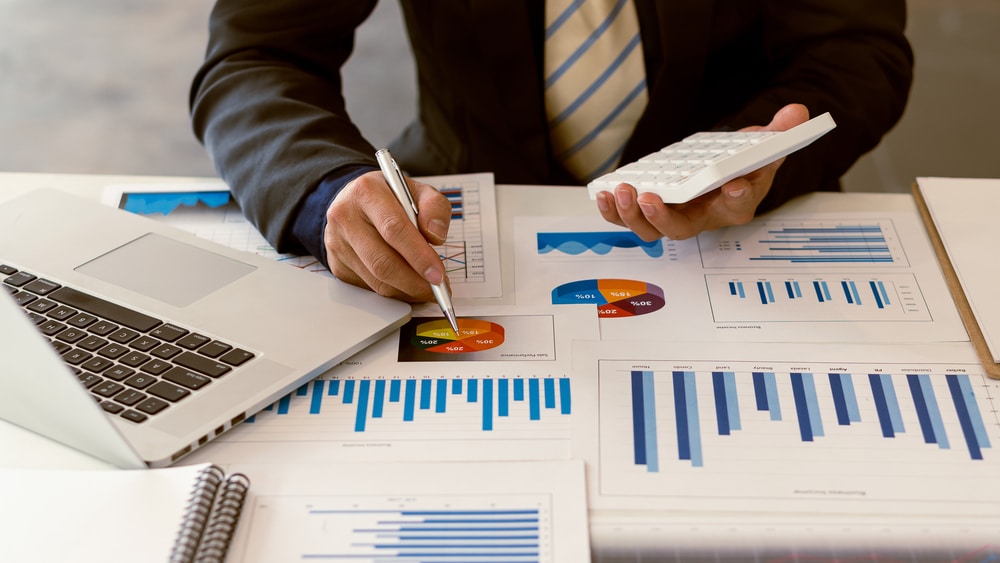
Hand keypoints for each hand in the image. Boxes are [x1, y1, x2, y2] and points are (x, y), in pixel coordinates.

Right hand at [323, 170, 451, 301]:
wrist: (357, 201)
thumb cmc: (390, 197)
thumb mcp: (417, 191)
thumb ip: (434, 208)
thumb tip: (436, 236)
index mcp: (366, 191)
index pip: (393, 228)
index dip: (419, 255)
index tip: (437, 273)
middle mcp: (345, 216)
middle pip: (382, 261)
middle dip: (414, 281)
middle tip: (436, 288)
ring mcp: (338, 243)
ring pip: (376, 279)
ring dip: (406, 290)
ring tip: (427, 288)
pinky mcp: (338, 264)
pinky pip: (370, 287)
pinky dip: (394, 292)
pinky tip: (408, 285)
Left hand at [595, 103, 810, 240]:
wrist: (724, 172)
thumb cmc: (742, 165)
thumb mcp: (765, 146)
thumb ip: (780, 132)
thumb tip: (796, 111)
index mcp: (736, 205)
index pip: (738, 206)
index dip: (736, 198)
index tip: (735, 186)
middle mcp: (703, 218)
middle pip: (681, 229)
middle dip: (663, 217)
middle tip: (651, 197)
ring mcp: (674, 216)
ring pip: (650, 230)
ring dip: (632, 215)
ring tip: (623, 191)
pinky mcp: (651, 209)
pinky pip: (629, 218)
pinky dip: (614, 211)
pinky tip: (605, 192)